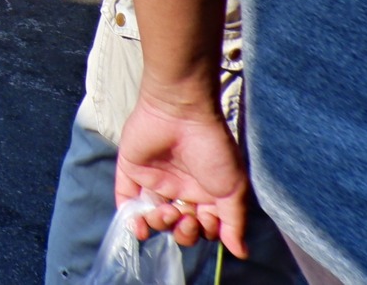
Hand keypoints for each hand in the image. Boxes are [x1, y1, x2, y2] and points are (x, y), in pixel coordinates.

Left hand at [116, 84, 251, 259]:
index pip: (202, 226)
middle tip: (185, 218)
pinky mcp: (131, 171)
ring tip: (167, 213)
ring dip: (159, 225)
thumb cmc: (212, 148)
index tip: (205, 220)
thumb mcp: (233, 188)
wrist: (182, 114)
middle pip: (178, 226)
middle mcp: (180, 190)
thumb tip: (241, 253)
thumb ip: (234, 222)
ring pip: (153, 217)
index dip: (202, 232)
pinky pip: (126, 200)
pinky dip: (130, 218)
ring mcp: (154, 181)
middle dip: (182, 231)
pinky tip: (138, 227)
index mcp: (204, 194)